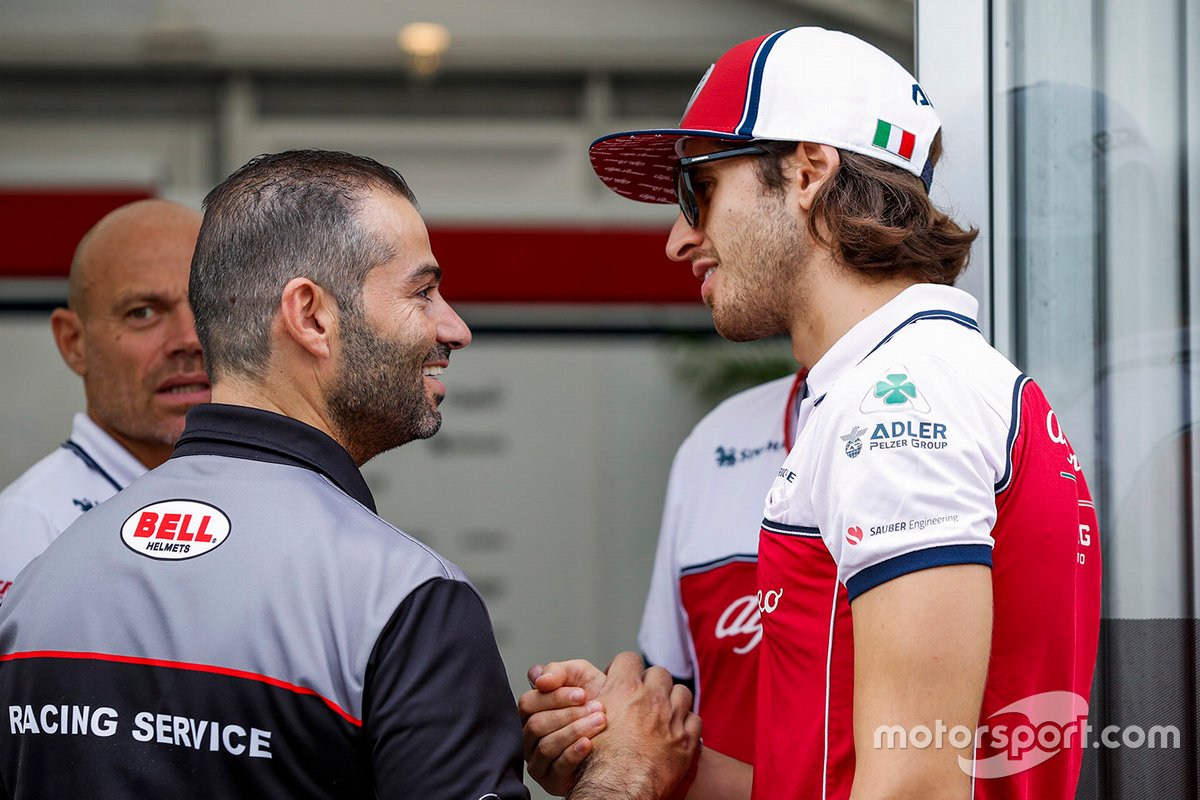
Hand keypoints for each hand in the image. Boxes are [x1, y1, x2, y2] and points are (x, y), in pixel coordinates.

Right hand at [519, 658, 608, 795]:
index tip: (582, 694)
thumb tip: (539, 679)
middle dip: (569, 715)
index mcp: (532, 711)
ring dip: (574, 731)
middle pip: (535, 725)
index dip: (554, 698)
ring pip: (545, 746)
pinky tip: (589, 744)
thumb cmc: (594, 700)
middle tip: (597, 708)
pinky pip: (556, 768)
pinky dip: (573, 753)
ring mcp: (538, 759)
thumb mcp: (579, 676)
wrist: (618, 729)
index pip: (528, 703)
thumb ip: (558, 670)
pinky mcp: (550, 779)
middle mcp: (530, 736)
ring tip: (599, 722)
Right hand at [569, 652, 701, 799]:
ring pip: (682, 693)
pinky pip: (695, 720)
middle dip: (653, 683)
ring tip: (664, 713)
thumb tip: (600, 690)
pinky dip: (687, 724)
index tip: (623, 678)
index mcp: (625, 689)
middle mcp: (651, 698)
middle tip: (645, 698)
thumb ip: (599, 699)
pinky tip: (676, 732)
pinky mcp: (687, 740)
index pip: (629, 659)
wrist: (617, 788)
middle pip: (659, 673)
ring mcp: (672, 718)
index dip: (625, 667)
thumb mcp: (586, 719)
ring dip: (674, 700)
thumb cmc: (598, 761)